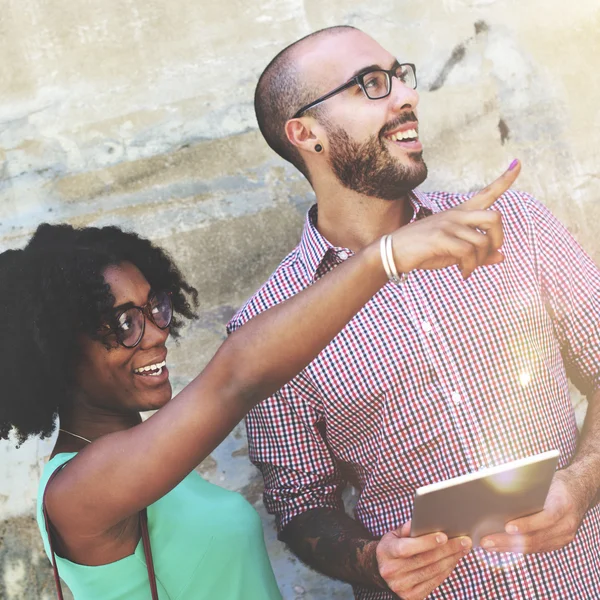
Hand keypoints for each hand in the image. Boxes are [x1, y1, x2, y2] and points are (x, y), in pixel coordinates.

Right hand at [376, 521, 470, 599]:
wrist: (383, 569)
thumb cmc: (393, 546)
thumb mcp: (394, 534)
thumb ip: (407, 528)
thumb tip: (423, 522)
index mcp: (386, 552)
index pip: (407, 548)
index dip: (426, 542)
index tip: (444, 536)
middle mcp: (391, 571)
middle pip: (424, 560)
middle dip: (447, 550)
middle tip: (464, 541)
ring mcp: (401, 586)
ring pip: (432, 572)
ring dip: (450, 560)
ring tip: (462, 549)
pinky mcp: (411, 596)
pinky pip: (433, 582)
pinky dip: (446, 571)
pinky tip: (453, 561)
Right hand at [390, 160, 520, 278]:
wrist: (392, 252)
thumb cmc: (422, 251)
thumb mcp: (452, 252)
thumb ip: (477, 254)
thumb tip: (501, 257)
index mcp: (459, 213)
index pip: (486, 193)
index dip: (505, 179)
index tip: (518, 163)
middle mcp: (456, 215)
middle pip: (495, 217)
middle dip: (498, 239)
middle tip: (488, 255)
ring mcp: (448, 225)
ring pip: (483, 241)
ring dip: (480, 261)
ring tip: (468, 269)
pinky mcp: (440, 237)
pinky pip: (468, 253)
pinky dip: (469, 267)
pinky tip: (463, 274)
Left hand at [480, 469, 588, 553]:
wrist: (578, 491)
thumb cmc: (554, 482)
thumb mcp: (545, 480)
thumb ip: (528, 488)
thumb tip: (499, 489)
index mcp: (563, 504)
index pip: (546, 518)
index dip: (527, 524)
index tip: (507, 527)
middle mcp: (567, 524)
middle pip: (536, 537)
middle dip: (508, 541)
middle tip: (486, 541)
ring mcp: (564, 536)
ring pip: (534, 546)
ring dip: (508, 547)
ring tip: (487, 545)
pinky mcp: (559, 542)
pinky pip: (536, 548)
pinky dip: (517, 548)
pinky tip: (500, 546)